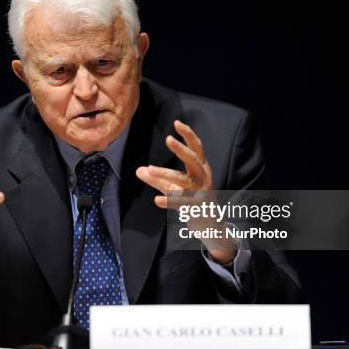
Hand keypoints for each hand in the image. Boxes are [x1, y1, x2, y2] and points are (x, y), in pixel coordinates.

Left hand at [136, 120, 236, 263]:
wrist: (210, 225)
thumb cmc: (193, 201)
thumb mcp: (175, 187)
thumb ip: (157, 179)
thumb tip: (138, 170)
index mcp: (201, 168)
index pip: (197, 148)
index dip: (188, 135)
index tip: (177, 122)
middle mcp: (203, 177)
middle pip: (193, 159)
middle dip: (181, 149)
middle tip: (168, 139)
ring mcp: (201, 193)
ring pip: (184, 180)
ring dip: (166, 174)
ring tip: (149, 169)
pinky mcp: (197, 208)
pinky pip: (181, 203)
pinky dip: (169, 201)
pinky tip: (156, 200)